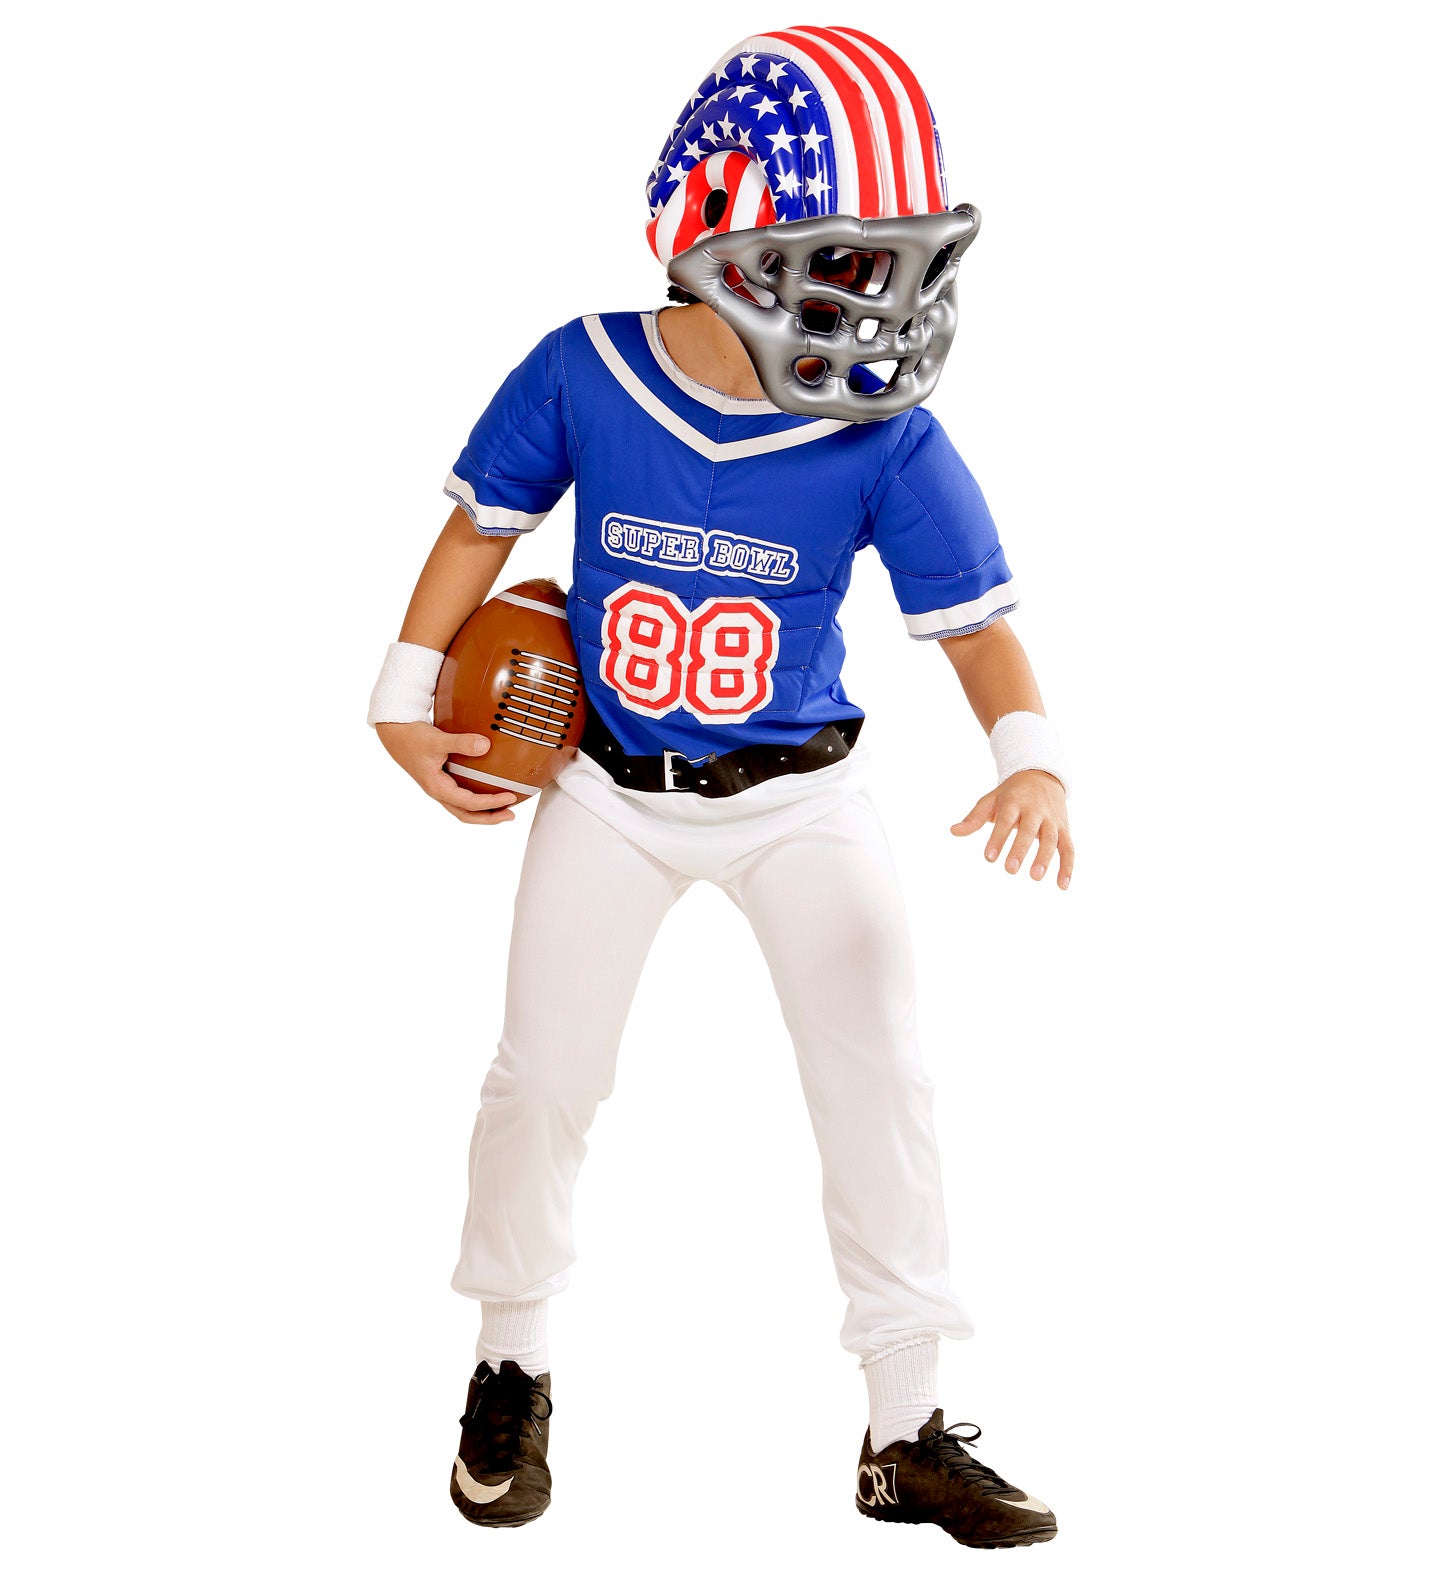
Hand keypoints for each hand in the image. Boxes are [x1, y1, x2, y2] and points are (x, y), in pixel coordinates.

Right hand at [375, 722, 519, 824]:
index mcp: (437, 787)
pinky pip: (461, 796)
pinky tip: (488, 789)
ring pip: (463, 808)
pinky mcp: (441, 781)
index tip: (510, 797)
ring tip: (504, 808)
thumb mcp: (437, 739)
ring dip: (484, 811)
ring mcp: (440, 788)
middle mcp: (439, 792)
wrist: (395, 734)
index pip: (469, 803)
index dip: (491, 803)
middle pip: (466, 815)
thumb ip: (461, 742)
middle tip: (511, 815)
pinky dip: (477, 799)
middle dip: (489, 818)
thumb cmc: (413, 738)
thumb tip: (486, 745)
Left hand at [952, 770, 1073, 888]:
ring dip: (1045, 858)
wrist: (1042, 775)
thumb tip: (953, 831)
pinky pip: (1068, 848)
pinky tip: (1062, 885)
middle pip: (1028, 830)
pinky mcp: (1064, 829)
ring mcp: (1052, 820)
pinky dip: (1068, 867)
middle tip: (1010, 869)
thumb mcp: (991, 800)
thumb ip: (974, 818)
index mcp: (1015, 802)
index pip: (1005, 820)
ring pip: (1051, 839)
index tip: (989, 858)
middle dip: (1020, 849)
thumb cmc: (1011, 794)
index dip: (998, 838)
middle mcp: (1035, 810)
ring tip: (1035, 877)